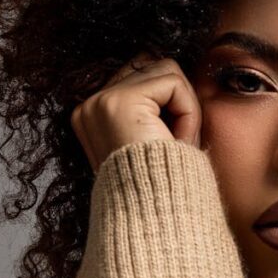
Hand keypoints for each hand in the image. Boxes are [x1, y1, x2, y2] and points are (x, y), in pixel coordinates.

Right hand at [70, 53, 202, 173]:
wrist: (153, 213)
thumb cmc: (161, 184)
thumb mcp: (151, 139)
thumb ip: (151, 105)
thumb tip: (168, 65)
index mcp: (92, 114)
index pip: (142, 75)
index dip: (169, 104)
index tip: (166, 142)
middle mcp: (89, 105)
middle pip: (154, 67)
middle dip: (176, 103)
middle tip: (174, 143)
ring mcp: (100, 101)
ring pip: (168, 72)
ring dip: (184, 109)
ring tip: (174, 143)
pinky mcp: (120, 101)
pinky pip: (175, 84)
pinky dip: (188, 113)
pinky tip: (177, 141)